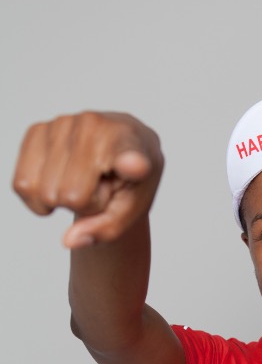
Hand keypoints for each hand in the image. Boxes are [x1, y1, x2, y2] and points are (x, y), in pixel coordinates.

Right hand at [13, 111, 163, 248]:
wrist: (122, 149)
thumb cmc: (130, 182)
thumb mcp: (131, 211)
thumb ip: (105, 230)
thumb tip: (68, 240)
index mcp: (131, 145)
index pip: (128, 157)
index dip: (131, 163)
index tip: (137, 165)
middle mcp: (95, 125)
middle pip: (69, 196)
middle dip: (83, 204)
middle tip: (99, 188)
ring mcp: (62, 123)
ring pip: (43, 192)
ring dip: (61, 198)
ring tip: (83, 181)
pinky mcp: (37, 129)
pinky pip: (22, 183)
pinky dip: (36, 196)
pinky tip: (58, 183)